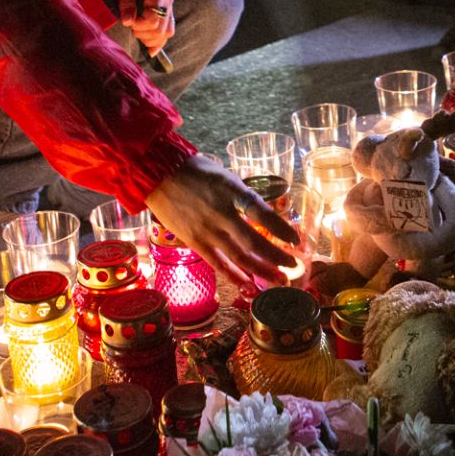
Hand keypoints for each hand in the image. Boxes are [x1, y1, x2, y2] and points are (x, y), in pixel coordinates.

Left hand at [116, 0, 174, 53]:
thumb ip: (126, 2)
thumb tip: (127, 22)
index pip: (153, 20)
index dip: (139, 26)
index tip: (127, 21)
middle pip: (162, 29)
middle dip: (144, 34)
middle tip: (131, 27)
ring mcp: (170, 3)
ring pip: (168, 31)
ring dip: (153, 39)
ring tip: (139, 34)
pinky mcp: (167, 6)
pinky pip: (169, 26)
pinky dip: (160, 38)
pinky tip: (151, 47)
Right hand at [145, 153, 302, 289]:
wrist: (158, 175)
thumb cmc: (196, 172)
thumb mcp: (226, 176)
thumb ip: (243, 196)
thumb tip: (263, 215)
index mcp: (231, 191)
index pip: (261, 213)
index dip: (280, 229)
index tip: (295, 240)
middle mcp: (221, 213)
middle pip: (253, 242)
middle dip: (276, 257)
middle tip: (293, 266)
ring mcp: (207, 230)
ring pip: (239, 257)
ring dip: (262, 270)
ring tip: (279, 279)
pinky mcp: (195, 242)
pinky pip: (218, 263)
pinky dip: (235, 275)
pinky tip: (249, 284)